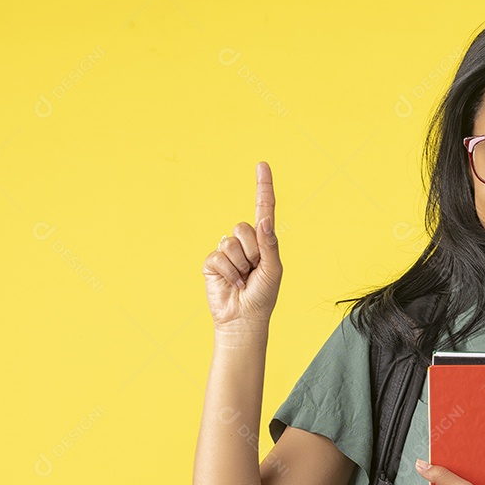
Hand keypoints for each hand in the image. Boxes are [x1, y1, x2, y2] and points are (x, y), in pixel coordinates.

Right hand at [202, 162, 282, 330]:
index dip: (263, 187)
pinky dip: (227, 272)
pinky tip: (231, 283)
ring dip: (240, 265)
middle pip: (244, 227)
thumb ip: (269, 245)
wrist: (243, 319)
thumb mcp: (273, 270)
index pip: (263, 209)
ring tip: (243, 279)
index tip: (262, 165)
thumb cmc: (263, 296)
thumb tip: (264, 221)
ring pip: (230, 242)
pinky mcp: (211, 262)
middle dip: (252, 251)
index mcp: (263, 242)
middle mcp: (244, 243)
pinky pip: (218, 256)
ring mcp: (226, 251)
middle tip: (254, 270)